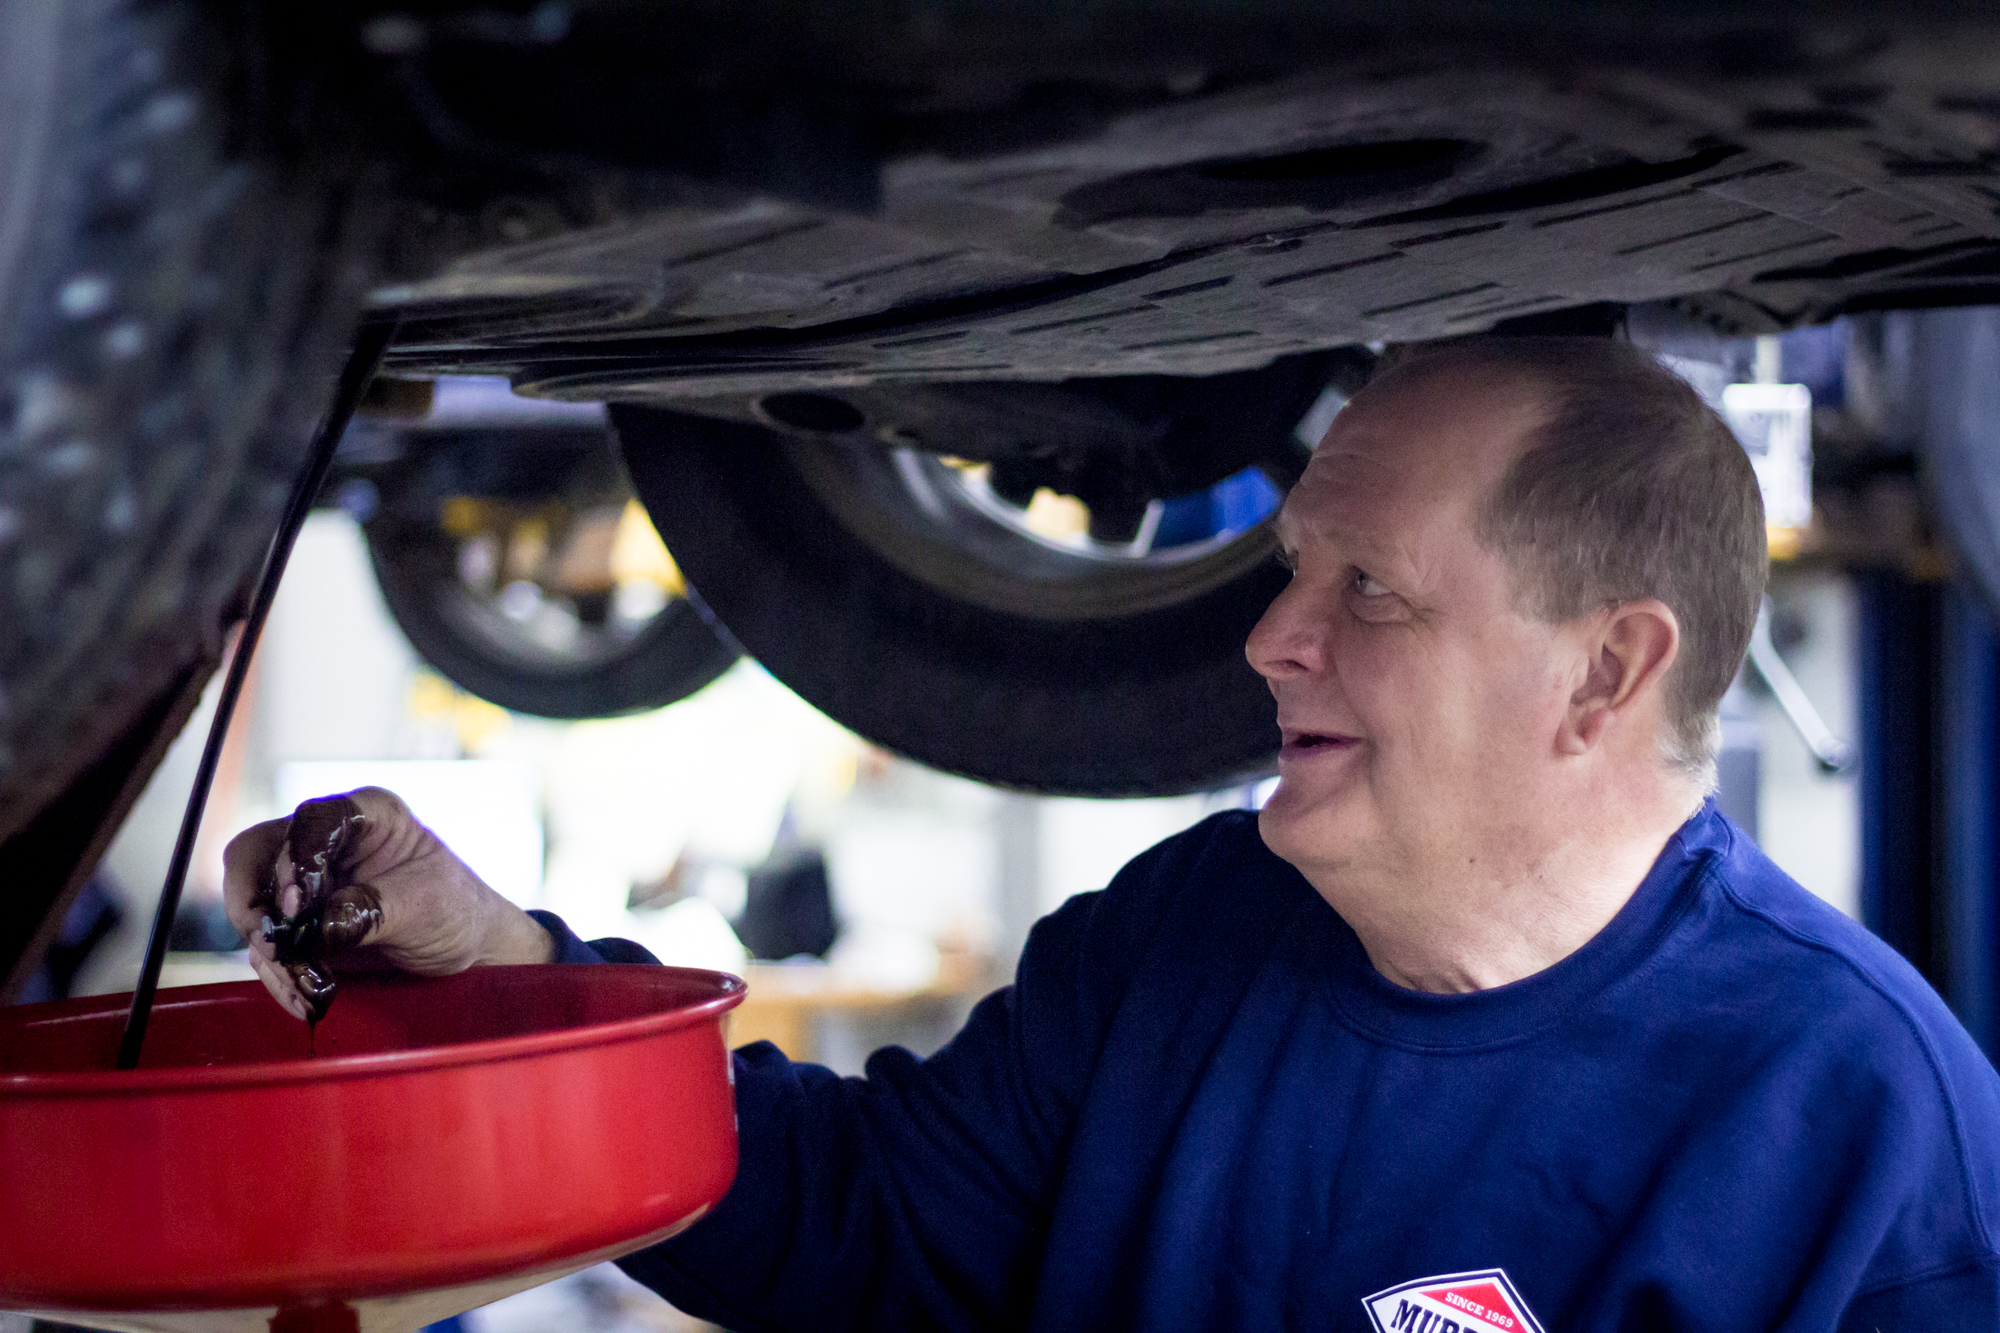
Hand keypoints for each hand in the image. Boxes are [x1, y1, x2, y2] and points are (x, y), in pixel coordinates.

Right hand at [222, 785, 555, 1021]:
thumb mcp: (423, 905)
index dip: (293, 860)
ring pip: (253, 906)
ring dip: (269, 952)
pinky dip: (278, 973)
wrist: (468, 951)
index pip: (309, 821)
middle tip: (276, 946)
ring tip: (303, 986)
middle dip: (255, 905)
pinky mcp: (300, 923)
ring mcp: (307, 882)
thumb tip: (314, 927)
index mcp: (366, 814)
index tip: (298, 905)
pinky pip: (267, 944)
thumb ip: (368, 910)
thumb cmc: (456, 910)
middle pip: (255, 856)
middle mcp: (327, 841)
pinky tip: (304, 996)